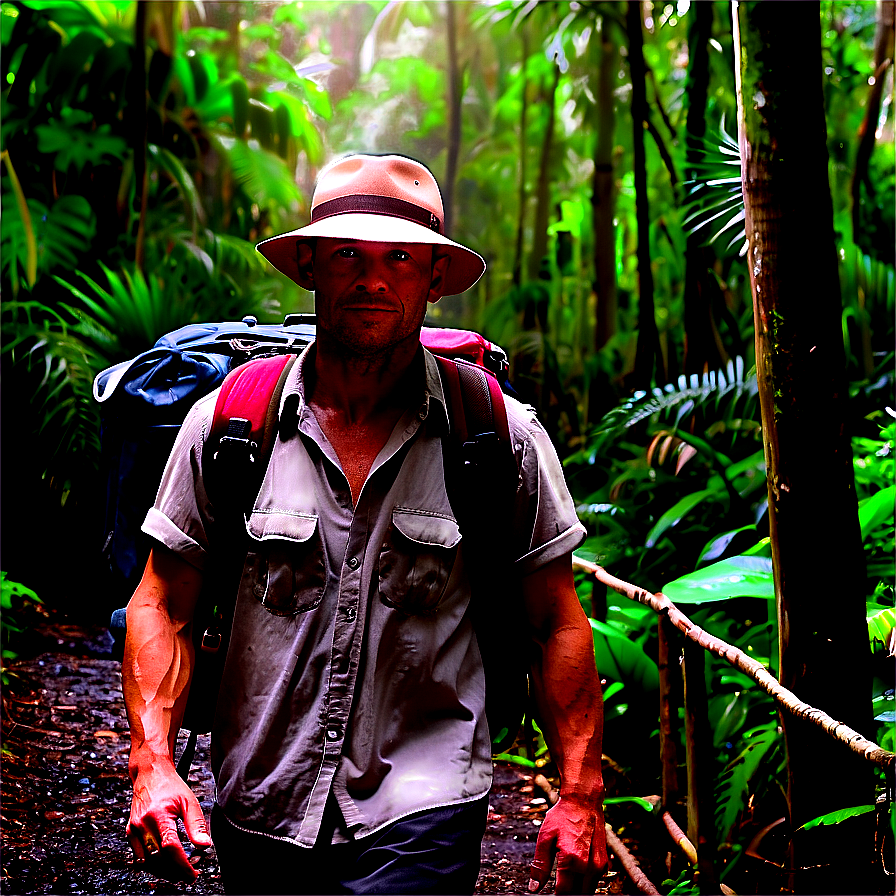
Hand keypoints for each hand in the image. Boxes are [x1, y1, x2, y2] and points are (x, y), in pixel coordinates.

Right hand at [127, 759, 211, 882]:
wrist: (150, 774)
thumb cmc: (170, 786)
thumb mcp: (189, 801)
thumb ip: (196, 824)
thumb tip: (204, 845)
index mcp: (158, 815)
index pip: (170, 848)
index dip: (182, 864)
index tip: (193, 873)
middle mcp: (142, 825)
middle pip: (158, 860)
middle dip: (175, 871)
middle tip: (190, 873)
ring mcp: (133, 830)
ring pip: (147, 863)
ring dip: (164, 871)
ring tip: (180, 869)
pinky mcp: (130, 833)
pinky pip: (139, 858)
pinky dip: (153, 865)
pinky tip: (165, 863)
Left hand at [528, 795, 606, 894]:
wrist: (584, 801)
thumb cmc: (563, 816)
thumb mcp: (545, 837)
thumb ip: (540, 865)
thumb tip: (534, 887)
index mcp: (572, 860)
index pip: (563, 893)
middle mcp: (589, 866)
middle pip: (576, 895)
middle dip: (565, 894)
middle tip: (555, 885)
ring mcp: (599, 866)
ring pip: (586, 891)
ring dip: (575, 889)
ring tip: (564, 877)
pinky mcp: (604, 863)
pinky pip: (593, 882)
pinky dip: (584, 881)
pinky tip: (575, 870)